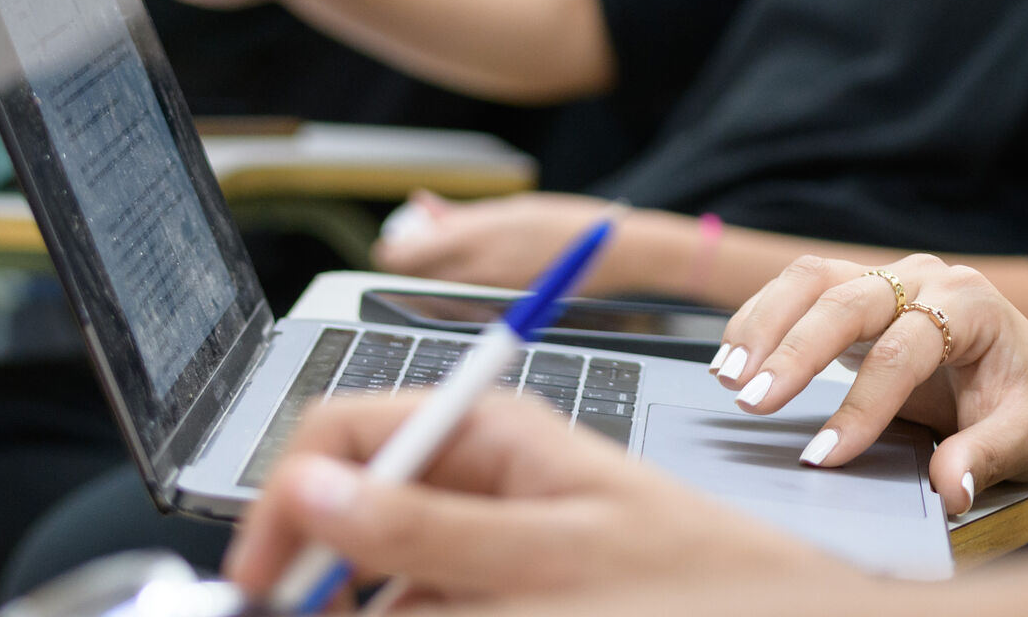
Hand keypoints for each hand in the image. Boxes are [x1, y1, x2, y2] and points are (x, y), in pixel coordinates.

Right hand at [223, 390, 830, 602]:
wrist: (764, 615)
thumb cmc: (691, 573)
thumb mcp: (556, 553)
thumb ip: (431, 528)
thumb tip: (312, 492)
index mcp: (485, 429)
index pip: (339, 432)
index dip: (286, 502)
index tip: (263, 583)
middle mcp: (469, 475)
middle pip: (340, 514)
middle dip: (314, 576)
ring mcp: (474, 539)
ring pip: (370, 578)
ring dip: (361, 605)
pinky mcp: (488, 591)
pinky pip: (416, 604)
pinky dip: (403, 615)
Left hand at [374, 192, 629, 291]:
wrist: (611, 254)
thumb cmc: (564, 221)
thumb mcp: (510, 207)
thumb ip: (460, 214)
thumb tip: (421, 206)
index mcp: (475, 236)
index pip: (402, 255)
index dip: (393, 248)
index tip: (399, 238)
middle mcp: (475, 270)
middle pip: (412, 277)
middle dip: (412, 261)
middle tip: (426, 243)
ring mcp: (487, 294)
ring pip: (434, 290)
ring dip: (434, 273)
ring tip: (460, 253)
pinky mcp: (500, 310)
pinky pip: (462, 300)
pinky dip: (460, 286)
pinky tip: (483, 269)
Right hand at [714, 252, 1027, 516]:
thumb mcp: (1027, 436)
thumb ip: (985, 457)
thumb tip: (949, 487)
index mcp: (972, 305)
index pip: (906, 349)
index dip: (863, 404)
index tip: (825, 455)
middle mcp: (928, 279)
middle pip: (850, 299)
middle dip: (796, 352)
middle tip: (753, 402)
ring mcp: (895, 280)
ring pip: (816, 279)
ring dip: (766, 323)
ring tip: (729, 375)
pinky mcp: (866, 294)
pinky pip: (806, 289)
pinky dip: (765, 318)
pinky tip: (734, 355)